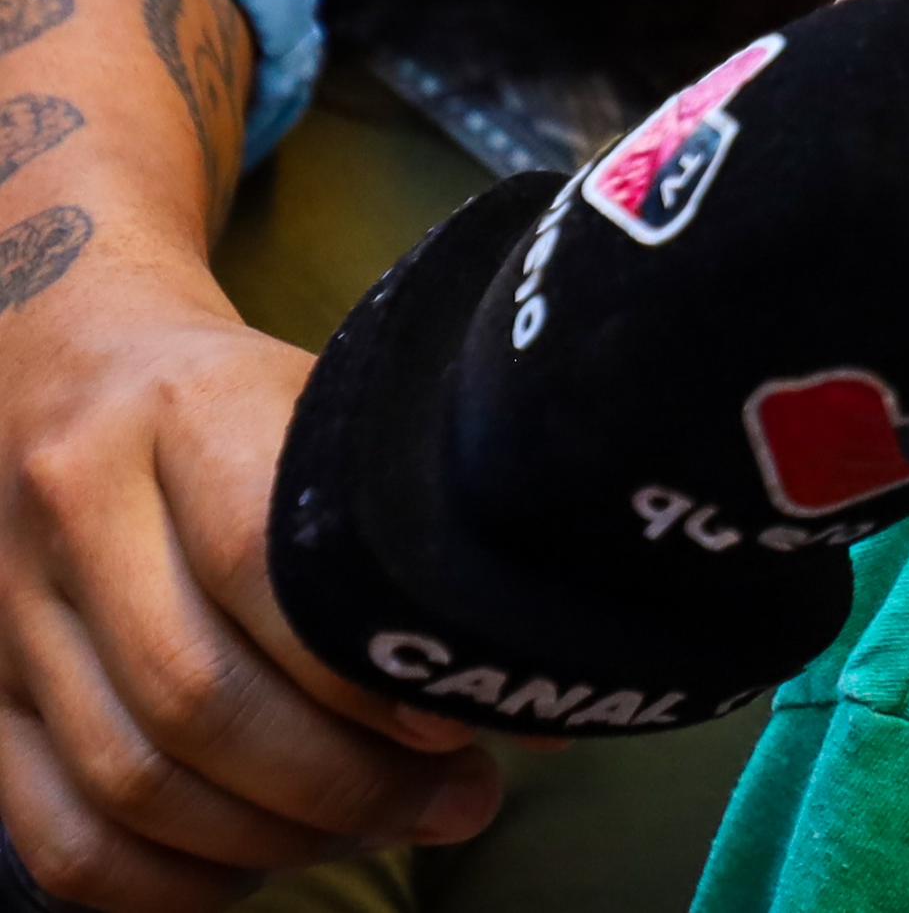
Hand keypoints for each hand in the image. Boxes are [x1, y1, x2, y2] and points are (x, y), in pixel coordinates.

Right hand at [0, 275, 495, 909]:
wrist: (58, 365)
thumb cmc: (238, 397)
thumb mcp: (330, 412)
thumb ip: (422, 531)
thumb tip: (539, 694)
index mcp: (184, 412)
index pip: (262, 560)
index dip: (366, 667)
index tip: (462, 718)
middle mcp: (76, 511)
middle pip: (196, 695)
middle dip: (346, 781)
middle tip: (454, 801)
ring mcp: (11, 614)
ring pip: (130, 779)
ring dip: (274, 838)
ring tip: (380, 828)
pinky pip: (56, 835)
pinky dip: (165, 882)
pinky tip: (258, 862)